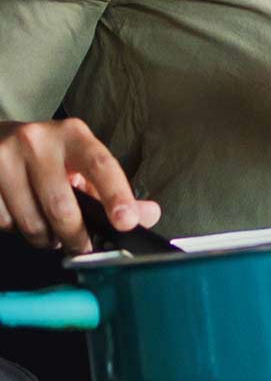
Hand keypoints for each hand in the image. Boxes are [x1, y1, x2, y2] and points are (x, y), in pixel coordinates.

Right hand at [0, 119, 160, 254]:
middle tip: (80, 245)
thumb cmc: (48, 157)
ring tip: (49, 228)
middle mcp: (37, 141)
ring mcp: (5, 157)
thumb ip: (114, 190)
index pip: (100, 166)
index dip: (115, 196)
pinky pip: (5, 223)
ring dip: (45, 237)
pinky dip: (18, 229)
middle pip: (61, 207)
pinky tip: (22, 214)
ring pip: (32, 222)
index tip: (126, 222)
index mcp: (72, 135)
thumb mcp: (83, 162)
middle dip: (75, 236)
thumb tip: (147, 215)